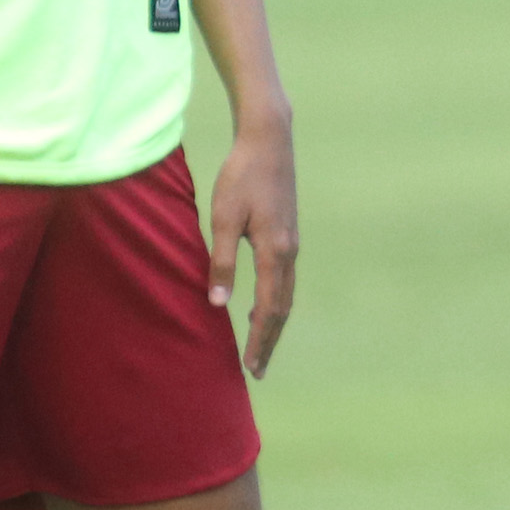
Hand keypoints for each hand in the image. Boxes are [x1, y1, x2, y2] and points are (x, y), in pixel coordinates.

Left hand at [208, 105, 297, 378]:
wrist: (269, 140)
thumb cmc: (241, 175)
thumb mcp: (223, 217)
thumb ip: (222, 261)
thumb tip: (217, 303)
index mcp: (275, 252)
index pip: (268, 309)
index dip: (259, 340)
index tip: (250, 367)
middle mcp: (289, 252)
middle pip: (282, 308)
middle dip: (269, 340)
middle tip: (256, 369)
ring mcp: (292, 243)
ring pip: (286, 294)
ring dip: (273, 322)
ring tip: (258, 345)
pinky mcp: (287, 234)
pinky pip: (284, 279)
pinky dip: (274, 301)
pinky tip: (259, 305)